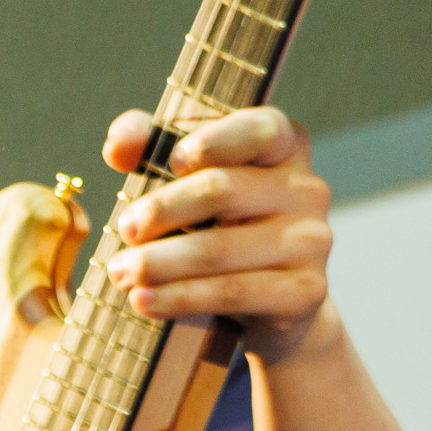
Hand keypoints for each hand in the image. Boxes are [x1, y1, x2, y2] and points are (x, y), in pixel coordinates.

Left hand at [102, 105, 339, 334]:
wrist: (274, 301)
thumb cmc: (224, 222)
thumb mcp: (191, 177)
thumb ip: (153, 145)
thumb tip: (120, 145)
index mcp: (287, 146)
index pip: (261, 129)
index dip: (214, 140)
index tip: (173, 162)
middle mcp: (307, 189)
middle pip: (222, 190)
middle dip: (162, 210)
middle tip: (124, 229)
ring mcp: (311, 242)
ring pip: (218, 249)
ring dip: (158, 262)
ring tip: (120, 272)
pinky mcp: (305, 291)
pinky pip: (230, 293)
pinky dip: (178, 298)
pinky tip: (144, 301)